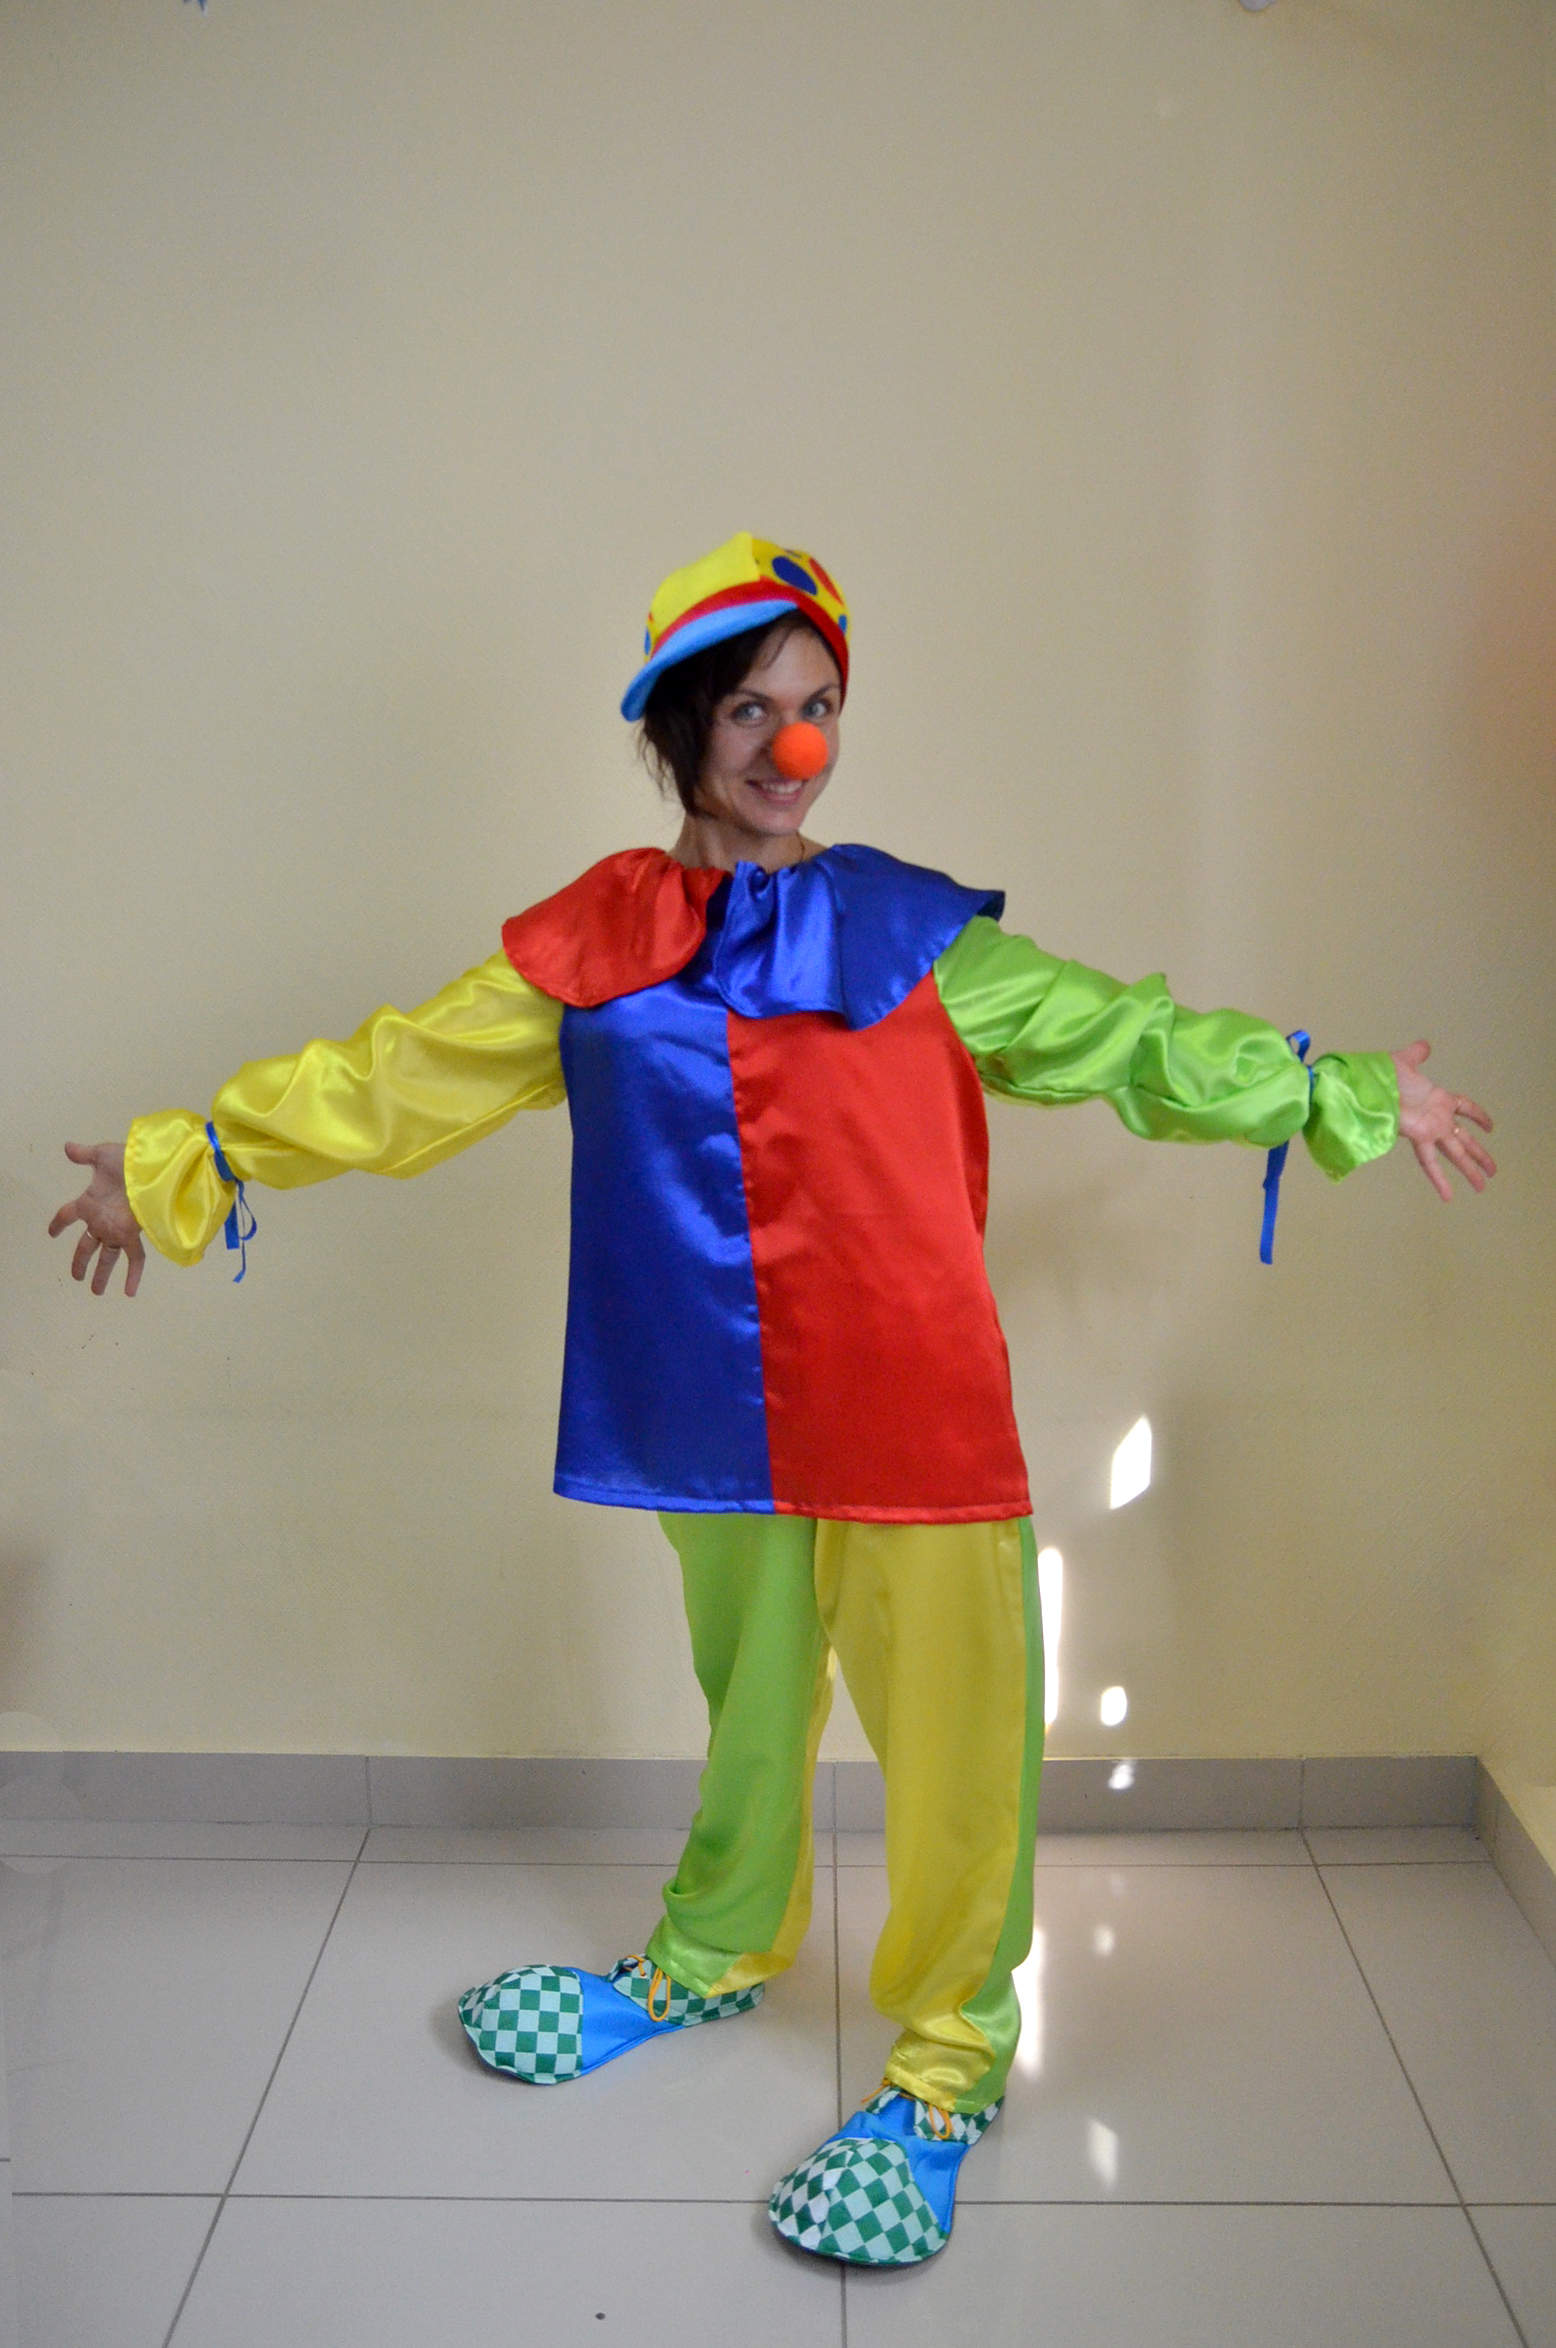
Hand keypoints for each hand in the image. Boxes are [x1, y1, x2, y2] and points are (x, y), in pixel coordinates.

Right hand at [48, 1141, 147, 1296]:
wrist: (151, 1168)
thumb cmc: (126, 1162)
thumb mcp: (102, 1156)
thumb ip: (84, 1155)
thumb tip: (67, 1147)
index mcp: (90, 1202)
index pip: (68, 1215)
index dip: (59, 1223)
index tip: (52, 1232)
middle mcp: (102, 1220)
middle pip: (88, 1245)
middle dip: (81, 1261)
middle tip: (76, 1277)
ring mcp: (116, 1229)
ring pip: (107, 1256)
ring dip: (101, 1274)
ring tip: (95, 1292)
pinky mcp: (132, 1234)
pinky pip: (133, 1259)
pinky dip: (132, 1276)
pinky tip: (129, 1293)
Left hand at [1389, 1042, 1495, 1202]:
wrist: (1364, 1085)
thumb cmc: (1381, 1074)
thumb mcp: (1405, 1061)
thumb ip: (1416, 1055)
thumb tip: (1425, 1045)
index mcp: (1438, 1100)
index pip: (1465, 1107)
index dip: (1478, 1115)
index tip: (1490, 1126)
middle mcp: (1437, 1118)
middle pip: (1464, 1140)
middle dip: (1478, 1155)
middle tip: (1493, 1171)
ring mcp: (1430, 1130)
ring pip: (1456, 1154)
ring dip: (1469, 1170)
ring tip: (1482, 1187)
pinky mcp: (1420, 1137)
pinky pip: (1431, 1162)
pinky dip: (1439, 1180)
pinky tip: (1448, 1197)